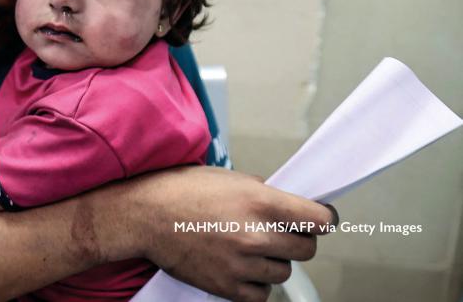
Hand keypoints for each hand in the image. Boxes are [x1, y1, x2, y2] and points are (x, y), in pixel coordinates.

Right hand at [121, 166, 335, 301]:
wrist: (144, 216)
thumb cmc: (180, 191)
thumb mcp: (228, 178)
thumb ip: (263, 192)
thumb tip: (285, 205)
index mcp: (261, 202)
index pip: (320, 219)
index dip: (323, 218)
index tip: (320, 219)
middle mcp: (256, 235)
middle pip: (307, 249)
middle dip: (298, 240)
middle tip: (281, 233)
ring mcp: (242, 264)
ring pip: (284, 273)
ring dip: (274, 262)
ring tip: (251, 249)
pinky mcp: (227, 287)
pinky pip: (262, 295)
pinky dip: (256, 284)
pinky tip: (242, 268)